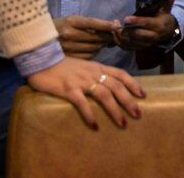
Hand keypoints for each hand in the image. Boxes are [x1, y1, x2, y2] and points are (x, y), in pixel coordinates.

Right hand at [25, 57, 144, 128]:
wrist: (41, 58)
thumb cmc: (61, 65)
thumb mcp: (82, 66)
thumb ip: (93, 73)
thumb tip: (104, 84)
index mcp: (97, 67)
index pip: (121, 74)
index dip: (133, 84)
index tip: (143, 95)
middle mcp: (93, 73)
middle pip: (117, 86)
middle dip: (129, 101)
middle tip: (138, 115)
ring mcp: (81, 81)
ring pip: (104, 95)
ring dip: (115, 110)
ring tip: (122, 123)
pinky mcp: (68, 89)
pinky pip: (82, 103)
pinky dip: (90, 115)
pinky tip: (95, 125)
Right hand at [54, 15, 117, 59]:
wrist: (40, 40)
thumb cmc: (61, 27)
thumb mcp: (73, 20)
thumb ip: (92, 23)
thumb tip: (114, 25)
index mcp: (70, 21)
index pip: (92, 23)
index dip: (106, 25)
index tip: (115, 26)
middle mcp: (68, 34)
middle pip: (95, 37)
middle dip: (106, 37)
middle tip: (110, 36)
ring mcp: (68, 47)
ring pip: (94, 48)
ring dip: (101, 45)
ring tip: (100, 42)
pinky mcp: (68, 58)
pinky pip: (88, 57)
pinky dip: (94, 53)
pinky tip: (91, 49)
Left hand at [115, 0, 176, 50]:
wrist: (167, 33)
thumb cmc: (163, 18)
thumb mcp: (166, 9)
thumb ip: (168, 1)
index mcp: (159, 26)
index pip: (147, 23)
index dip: (136, 21)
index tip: (126, 18)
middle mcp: (153, 36)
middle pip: (136, 35)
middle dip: (125, 30)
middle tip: (115, 22)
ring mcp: (146, 44)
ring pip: (130, 42)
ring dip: (119, 36)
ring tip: (114, 26)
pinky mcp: (140, 48)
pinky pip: (127, 47)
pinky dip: (119, 42)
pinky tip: (114, 33)